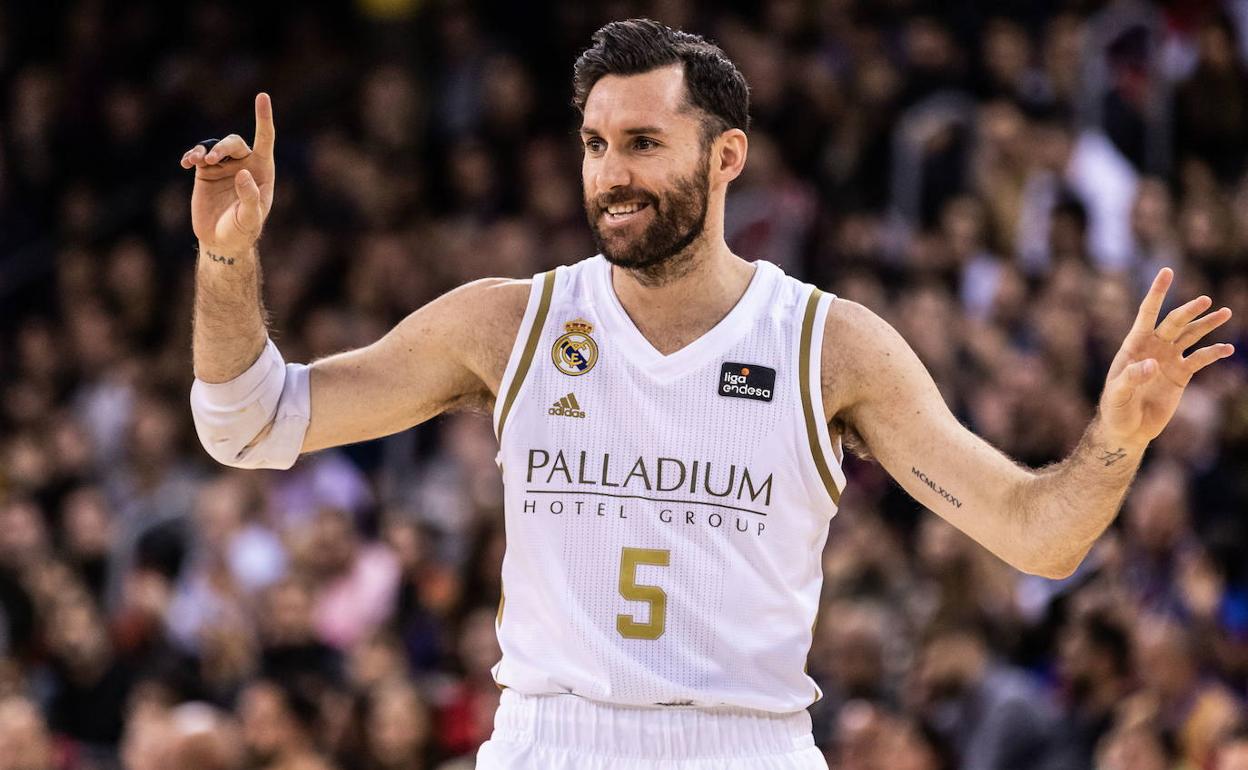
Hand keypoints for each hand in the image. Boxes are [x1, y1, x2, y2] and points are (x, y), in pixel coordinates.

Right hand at [181, 93, 275, 255]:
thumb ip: (250, 197)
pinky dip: (191, 155)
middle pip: (234, 142)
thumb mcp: (250, 218)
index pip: (265, 138)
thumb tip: (244, 172)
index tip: (262, 95)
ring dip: (206, 150)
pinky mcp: (205, 172)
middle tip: (210, 159)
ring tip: (197, 161)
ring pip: (214, 146)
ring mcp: (224, 167)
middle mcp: (244, 164)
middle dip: (222, 146)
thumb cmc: (242, 230)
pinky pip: (197, 155)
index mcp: (263, 171)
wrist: (221, 242)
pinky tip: (186, 162)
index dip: (263, 117)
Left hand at [1099, 268, 1233, 448]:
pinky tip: (1226, 349)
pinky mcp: (1181, 375)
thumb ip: (1132, 378)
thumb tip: (1153, 364)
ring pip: (1191, 336)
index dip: (1157, 293)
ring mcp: (1169, 359)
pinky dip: (1214, 353)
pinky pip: (1200, 359)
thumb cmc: (1116, 410)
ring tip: (1225, 312)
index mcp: (1134, 345)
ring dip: (1207, 324)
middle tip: (1205, 301)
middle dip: (1189, 311)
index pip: (1147, 313)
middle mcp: (1153, 347)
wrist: (1128, 429)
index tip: (1167, 272)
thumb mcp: (1118, 395)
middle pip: (1174, 323)